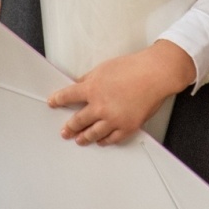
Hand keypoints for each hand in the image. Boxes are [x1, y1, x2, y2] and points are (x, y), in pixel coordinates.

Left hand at [47, 41, 195, 145]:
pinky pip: (111, 139)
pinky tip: (100, 141)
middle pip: (78, 120)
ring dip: (84, 138)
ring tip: (79, 140)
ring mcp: (114, 119)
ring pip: (93, 133)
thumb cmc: (132, 67)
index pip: (67, 96)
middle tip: (64, 132)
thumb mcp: (104, 68)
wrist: (155, 74)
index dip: (57, 100)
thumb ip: (89, 79)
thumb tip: (78, 85)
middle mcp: (100, 106)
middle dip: (69, 127)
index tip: (52, 103)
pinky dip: (104, 141)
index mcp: (92, 88)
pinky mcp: (127, 127)